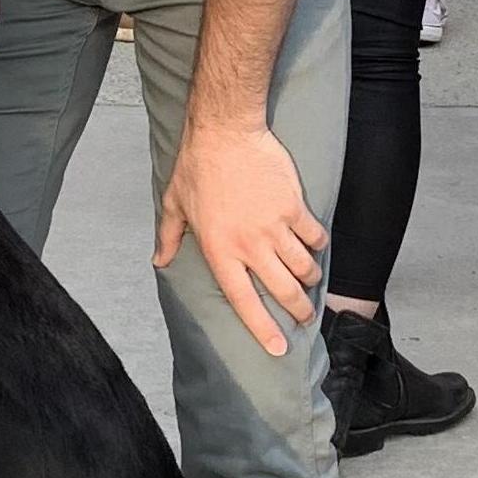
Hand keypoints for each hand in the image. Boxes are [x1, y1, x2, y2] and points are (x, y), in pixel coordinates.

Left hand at [155, 122, 323, 359]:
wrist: (226, 130)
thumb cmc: (197, 165)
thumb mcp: (174, 203)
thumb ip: (169, 237)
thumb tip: (159, 261)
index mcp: (220, 251)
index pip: (244, 302)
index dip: (263, 329)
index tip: (278, 348)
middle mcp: (250, 246)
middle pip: (284, 291)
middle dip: (299, 309)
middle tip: (305, 315)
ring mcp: (274, 226)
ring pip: (303, 267)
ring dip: (309, 278)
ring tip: (309, 279)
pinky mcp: (293, 206)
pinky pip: (314, 236)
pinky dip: (318, 244)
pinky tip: (315, 244)